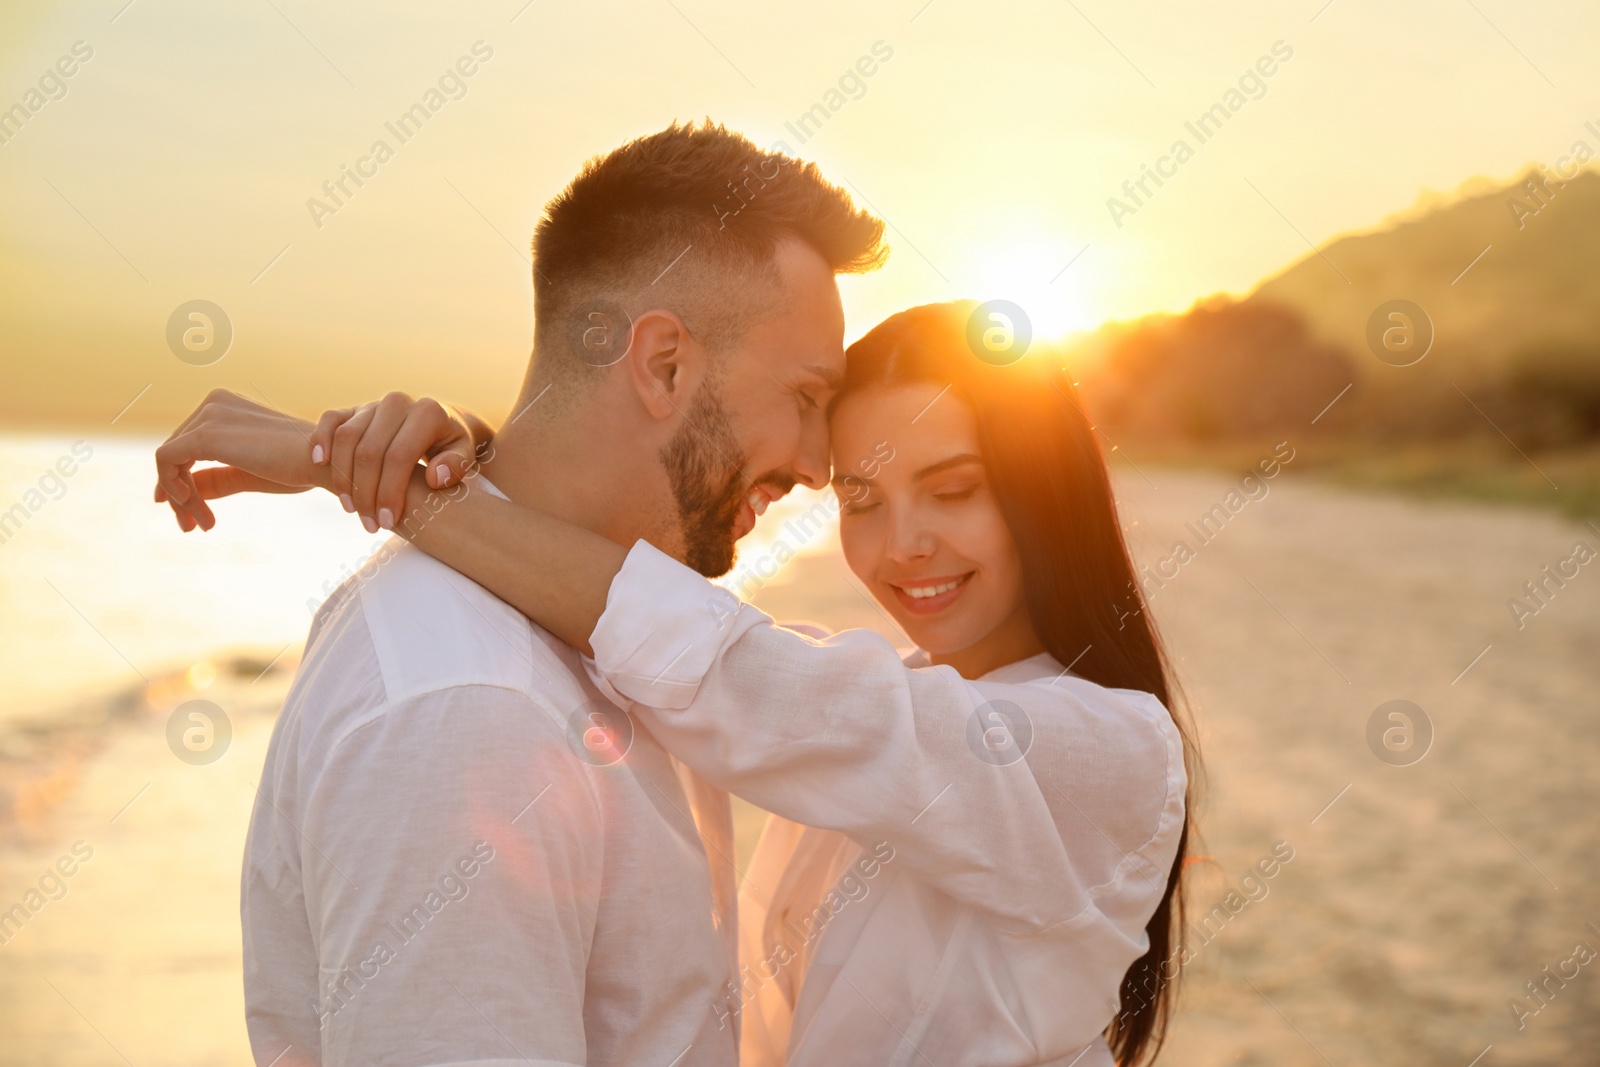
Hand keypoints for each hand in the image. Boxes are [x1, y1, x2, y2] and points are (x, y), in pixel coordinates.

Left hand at [154, 389, 327, 531]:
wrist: (325, 465)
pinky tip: (196, 510)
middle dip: (179, 493)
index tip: (192, 514)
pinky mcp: (205, 434)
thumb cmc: (298, 468)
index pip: (187, 444)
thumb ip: (216, 479)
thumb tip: (184, 493)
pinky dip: (174, 490)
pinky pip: (167, 462)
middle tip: (191, 527)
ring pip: (168, 460)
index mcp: (227, 406)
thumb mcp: (249, 474)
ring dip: (180, 498)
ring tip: (200, 524)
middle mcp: (215, 402)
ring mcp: (209, 414)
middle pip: (175, 452)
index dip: (182, 481)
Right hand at [308, 393, 488, 533]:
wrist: (441, 423)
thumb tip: (435, 477)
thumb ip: (456, 465)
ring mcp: (374, 405)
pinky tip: (320, 464)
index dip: (390, 491)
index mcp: (427, 412)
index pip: (399, 456)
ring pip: (347, 439)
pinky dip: (321, 439)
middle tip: (370, 524)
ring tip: (351, 509)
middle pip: (369, 452)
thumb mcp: (465, 454)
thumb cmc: (453, 446)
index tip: (388, 521)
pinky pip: (331, 420)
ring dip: (344, 478)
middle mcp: (398, 403)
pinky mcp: (355, 409)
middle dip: (366, 493)